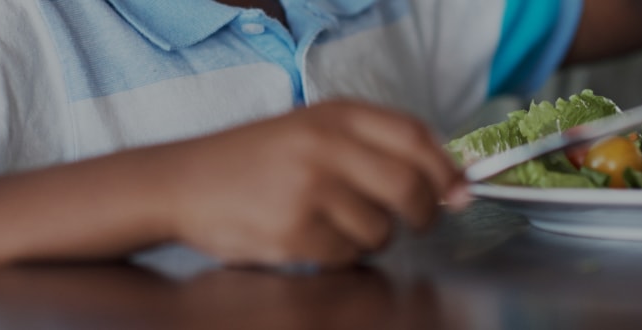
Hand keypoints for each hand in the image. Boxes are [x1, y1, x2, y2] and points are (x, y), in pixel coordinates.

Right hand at [154, 99, 469, 266]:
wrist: (183, 183)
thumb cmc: (253, 161)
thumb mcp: (312, 132)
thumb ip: (376, 150)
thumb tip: (453, 186)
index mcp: (334, 115)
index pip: (415, 136)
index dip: (445, 168)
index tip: (458, 191)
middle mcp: (324, 146)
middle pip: (409, 186)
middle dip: (423, 212)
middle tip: (415, 221)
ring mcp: (309, 189)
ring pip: (381, 230)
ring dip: (371, 238)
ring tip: (336, 224)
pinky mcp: (294, 231)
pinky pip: (347, 256)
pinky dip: (338, 256)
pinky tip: (311, 238)